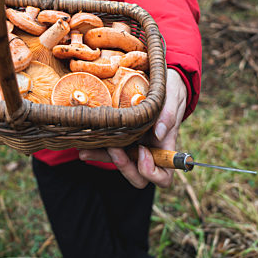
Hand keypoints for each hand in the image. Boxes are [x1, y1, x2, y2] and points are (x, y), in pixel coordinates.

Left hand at [78, 69, 186, 188]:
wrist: (163, 81)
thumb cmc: (172, 90)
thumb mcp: (174, 98)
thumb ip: (169, 115)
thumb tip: (158, 134)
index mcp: (165, 147)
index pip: (163, 176)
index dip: (152, 172)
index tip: (143, 150)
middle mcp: (149, 150)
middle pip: (138, 176)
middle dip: (124, 166)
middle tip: (114, 149)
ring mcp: (134, 144)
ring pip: (119, 162)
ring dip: (102, 158)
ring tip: (85, 150)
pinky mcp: (121, 135)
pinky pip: (109, 147)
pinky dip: (96, 148)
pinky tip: (83, 144)